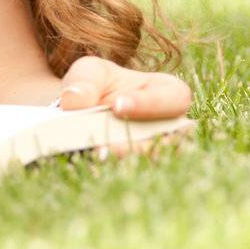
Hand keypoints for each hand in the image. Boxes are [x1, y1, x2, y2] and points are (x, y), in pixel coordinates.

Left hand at [56, 54, 193, 160]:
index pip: (176, 99)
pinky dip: (109, 172)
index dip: (151, 104)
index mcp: (168, 93)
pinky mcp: (134, 170)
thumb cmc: (96, 84)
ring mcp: (153, 151)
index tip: (118, 105)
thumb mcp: (90, 71)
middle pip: (166, 139)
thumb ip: (85, 81)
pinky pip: (130, 177)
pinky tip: (89, 166)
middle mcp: (168, 126)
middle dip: (135, 143)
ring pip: (148, 163)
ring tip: (96, 156)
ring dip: (122, 162)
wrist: (81, 110)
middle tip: (107, 145)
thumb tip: (73, 101)